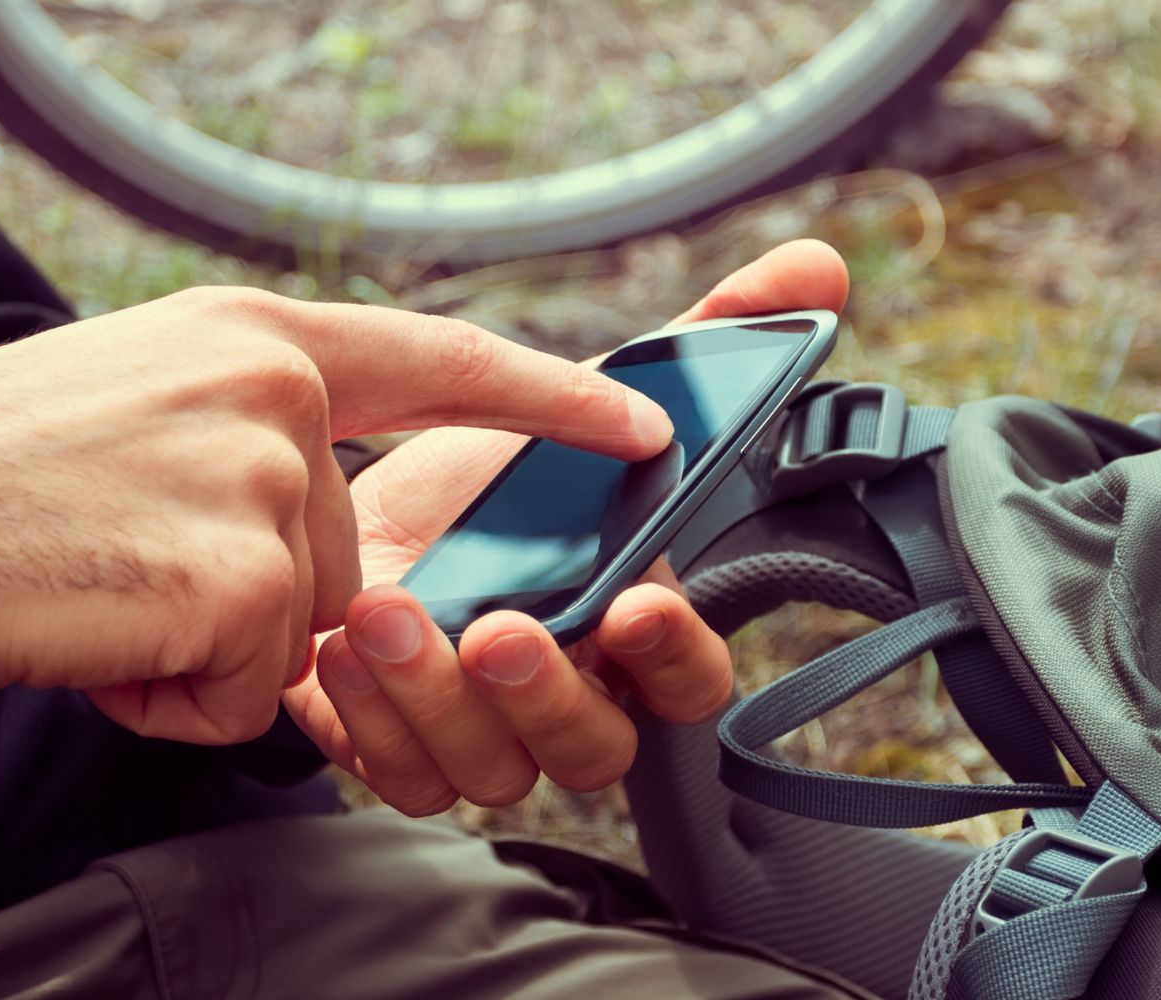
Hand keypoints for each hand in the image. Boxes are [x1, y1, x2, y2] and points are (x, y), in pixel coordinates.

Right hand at [0, 286, 673, 744]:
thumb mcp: (137, 396)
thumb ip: (244, 423)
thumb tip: (309, 490)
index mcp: (250, 339)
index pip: (433, 360)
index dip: (541, 396)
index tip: (629, 421)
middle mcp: (273, 393)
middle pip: (341, 554)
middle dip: (247, 597)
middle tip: (123, 569)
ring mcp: (264, 481)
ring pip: (298, 628)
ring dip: (205, 649)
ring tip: (102, 597)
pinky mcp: (244, 577)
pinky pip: (250, 689)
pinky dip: (177, 698)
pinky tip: (103, 641)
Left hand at [283, 240, 850, 813]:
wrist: (345, 510)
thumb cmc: (482, 479)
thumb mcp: (581, 398)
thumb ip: (702, 343)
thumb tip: (815, 268)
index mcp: (629, 629)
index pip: (692, 682)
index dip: (673, 654)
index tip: (635, 602)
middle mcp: (566, 697)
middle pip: (594, 749)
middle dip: (547, 693)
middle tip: (500, 628)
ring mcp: (482, 735)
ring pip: (491, 769)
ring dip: (438, 698)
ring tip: (387, 613)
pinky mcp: (398, 750)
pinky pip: (401, 774)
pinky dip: (371, 721)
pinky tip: (344, 647)